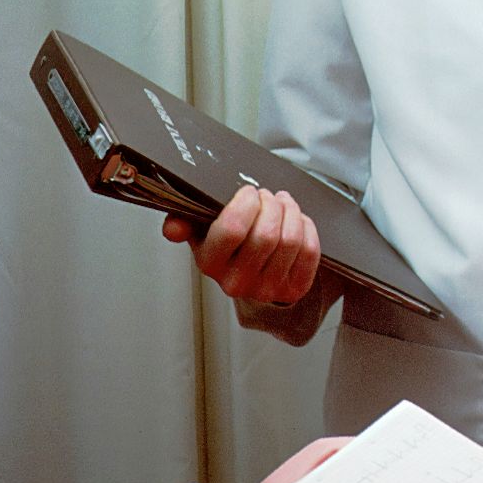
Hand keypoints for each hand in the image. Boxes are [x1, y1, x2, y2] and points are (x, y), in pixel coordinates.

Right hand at [162, 184, 320, 305]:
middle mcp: (237, 282)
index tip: (249, 192)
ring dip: (291, 212)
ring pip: (291, 240)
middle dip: (272, 205)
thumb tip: (173, 228)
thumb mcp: (200, 231)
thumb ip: (184, 222)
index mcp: (210, 264)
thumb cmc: (227, 246)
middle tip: (268, 196)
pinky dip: (307, 228)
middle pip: (267, 235)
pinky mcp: (292, 290)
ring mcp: (267, 289)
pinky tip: (297, 221)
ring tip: (283, 204)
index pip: (231, 230)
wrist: (250, 275)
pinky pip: (309, 251)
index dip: (246, 203)